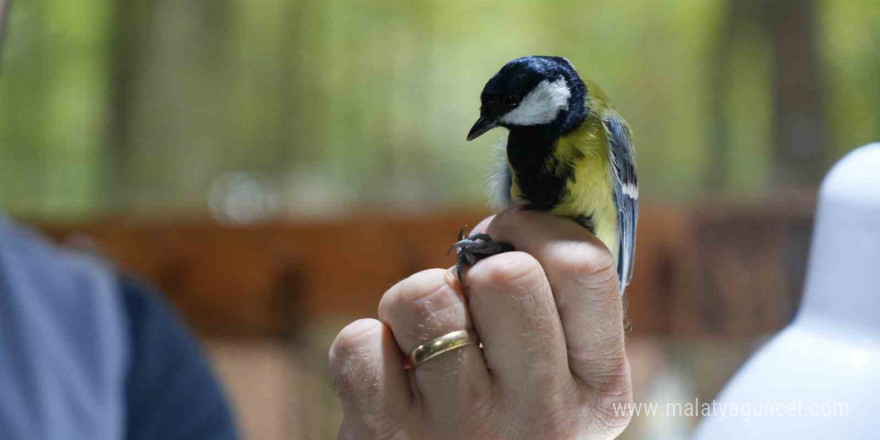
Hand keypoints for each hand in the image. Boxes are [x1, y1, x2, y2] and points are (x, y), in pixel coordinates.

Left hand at [329, 209, 632, 438]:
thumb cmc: (503, 426)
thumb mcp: (558, 384)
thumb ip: (553, 309)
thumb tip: (502, 221)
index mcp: (600, 391)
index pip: (585, 266)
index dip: (536, 229)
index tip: (508, 239)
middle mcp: (542, 416)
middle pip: (506, 275)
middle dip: (475, 271)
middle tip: (468, 306)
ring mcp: (461, 432)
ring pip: (423, 294)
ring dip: (413, 302)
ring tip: (423, 342)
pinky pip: (359, 342)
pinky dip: (367, 347)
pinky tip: (390, 379)